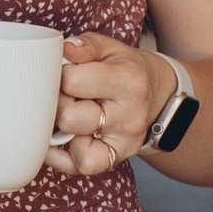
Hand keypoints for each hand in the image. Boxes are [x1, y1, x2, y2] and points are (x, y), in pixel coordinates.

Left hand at [52, 33, 173, 177]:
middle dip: (58, 104)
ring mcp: (125, 140)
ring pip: (75, 147)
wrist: (154, 93)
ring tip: (69, 114)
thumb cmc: (123, 68)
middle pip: (69, 117)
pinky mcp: (118, 158)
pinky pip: (82, 166)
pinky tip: (62, 139)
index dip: (60, 75)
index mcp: (128, 80)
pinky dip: (64, 156)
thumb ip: (85, 45)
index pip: (72, 81)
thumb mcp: (108, 48)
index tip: (65, 73)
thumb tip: (65, 49)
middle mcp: (130, 114)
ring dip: (62, 131)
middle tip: (65, 96)